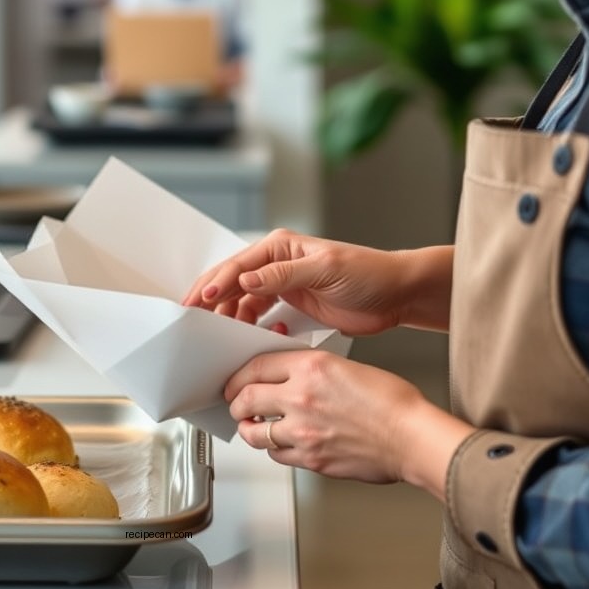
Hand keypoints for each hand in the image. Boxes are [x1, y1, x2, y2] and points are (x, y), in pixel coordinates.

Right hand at [182, 229, 409, 335]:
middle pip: (233, 282)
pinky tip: (250, 341)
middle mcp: (276, 264)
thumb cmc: (367, 273)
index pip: (239, 266)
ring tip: (216, 337)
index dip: (216, 283)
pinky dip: (251, 329)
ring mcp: (283, 286)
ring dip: (229, 317)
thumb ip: (284, 275)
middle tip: (192, 320)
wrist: (396, 294)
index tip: (200, 302)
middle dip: (211, 300)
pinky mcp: (292, 306)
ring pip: (243, 302)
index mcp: (280, 247)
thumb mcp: (325, 270)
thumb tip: (248, 279)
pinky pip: (260, 317)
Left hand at [225, 349, 472, 494]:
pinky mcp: (311, 459)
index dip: (238, 375)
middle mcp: (300, 397)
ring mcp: (303, 431)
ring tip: (251, 426)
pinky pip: (276, 455)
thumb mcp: (345, 366)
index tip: (236, 380)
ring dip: (248, 429)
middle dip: (235, 402)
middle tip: (235, 404)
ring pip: (254, 432)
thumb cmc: (392, 401)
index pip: (255, 366)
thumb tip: (286, 376)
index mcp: (309, 367)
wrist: (412, 437)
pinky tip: (278, 443)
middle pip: (245, 398)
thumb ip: (310, 369)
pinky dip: (272, 449)